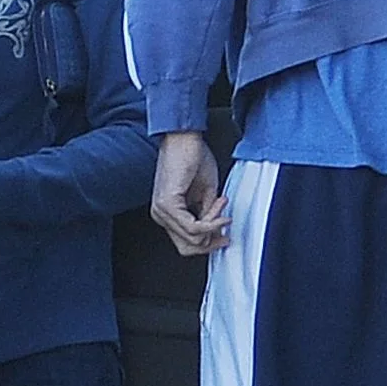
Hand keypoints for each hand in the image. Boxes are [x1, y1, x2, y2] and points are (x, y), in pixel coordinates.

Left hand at [151, 131, 230, 256]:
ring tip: (222, 206)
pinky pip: (192, 227)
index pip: (186, 243)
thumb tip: (214, 232)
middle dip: (211, 241)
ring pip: (192, 239)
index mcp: (168, 213)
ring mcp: (161, 210)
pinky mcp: (167, 204)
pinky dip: (210, 222)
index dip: (209, 243)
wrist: (184, 137)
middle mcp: (161, 214)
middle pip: (187, 248)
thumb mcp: (205, 194)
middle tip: (226, 227)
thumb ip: (206, 215)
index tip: (225, 234)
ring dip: (214, 225)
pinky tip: (219, 209)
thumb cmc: (192, 157)